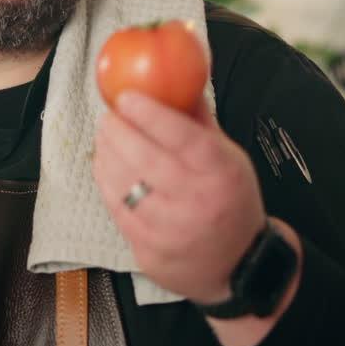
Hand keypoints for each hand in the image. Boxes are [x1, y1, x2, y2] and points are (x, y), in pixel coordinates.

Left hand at [93, 90, 267, 303]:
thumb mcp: (230, 159)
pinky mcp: (149, 252)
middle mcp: (197, 203)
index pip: (183, 137)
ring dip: (107, 155)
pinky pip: (117, 210)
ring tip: (105, 136)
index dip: (150, 113)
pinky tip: (105, 165)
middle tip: (108, 115)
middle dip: (118, 131)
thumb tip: (178, 78)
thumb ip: (200, 122)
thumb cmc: (230, 201)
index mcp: (222, 173)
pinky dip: (106, 182)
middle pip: (146, 158)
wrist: (239, 268)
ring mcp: (171, 232)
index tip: (126, 95)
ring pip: (125, 184)